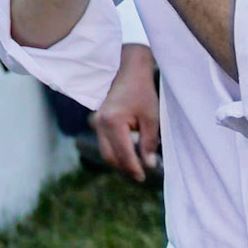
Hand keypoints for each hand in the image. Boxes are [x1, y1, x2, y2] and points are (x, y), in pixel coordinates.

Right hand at [90, 45, 160, 182]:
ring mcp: (96, 122)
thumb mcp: (151, 117)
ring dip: (120, 160)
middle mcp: (100, 124)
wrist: (127, 70)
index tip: (144, 177)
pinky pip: (105, 142)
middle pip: (110, 156)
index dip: (134, 168)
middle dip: (126, 167)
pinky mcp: (97, 121)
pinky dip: (116, 150)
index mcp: (112, 122)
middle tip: (141, 174)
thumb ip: (149, 142)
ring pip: (106, 151)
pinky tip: (130, 150)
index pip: (123, 154)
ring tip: (138, 163)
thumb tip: (149, 164)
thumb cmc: (141, 91)